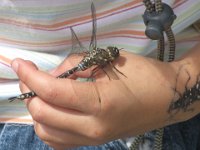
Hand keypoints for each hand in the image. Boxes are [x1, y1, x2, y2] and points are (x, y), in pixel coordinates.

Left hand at [11, 51, 182, 148]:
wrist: (167, 98)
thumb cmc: (144, 75)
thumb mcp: (109, 61)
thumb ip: (76, 66)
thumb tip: (53, 75)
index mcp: (101, 103)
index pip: (53, 91)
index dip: (31, 76)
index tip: (20, 64)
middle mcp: (94, 127)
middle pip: (44, 114)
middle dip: (31, 92)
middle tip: (32, 76)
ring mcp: (94, 139)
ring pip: (47, 132)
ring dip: (38, 110)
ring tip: (43, 92)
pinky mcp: (95, 142)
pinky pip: (59, 141)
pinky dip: (48, 126)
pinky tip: (53, 111)